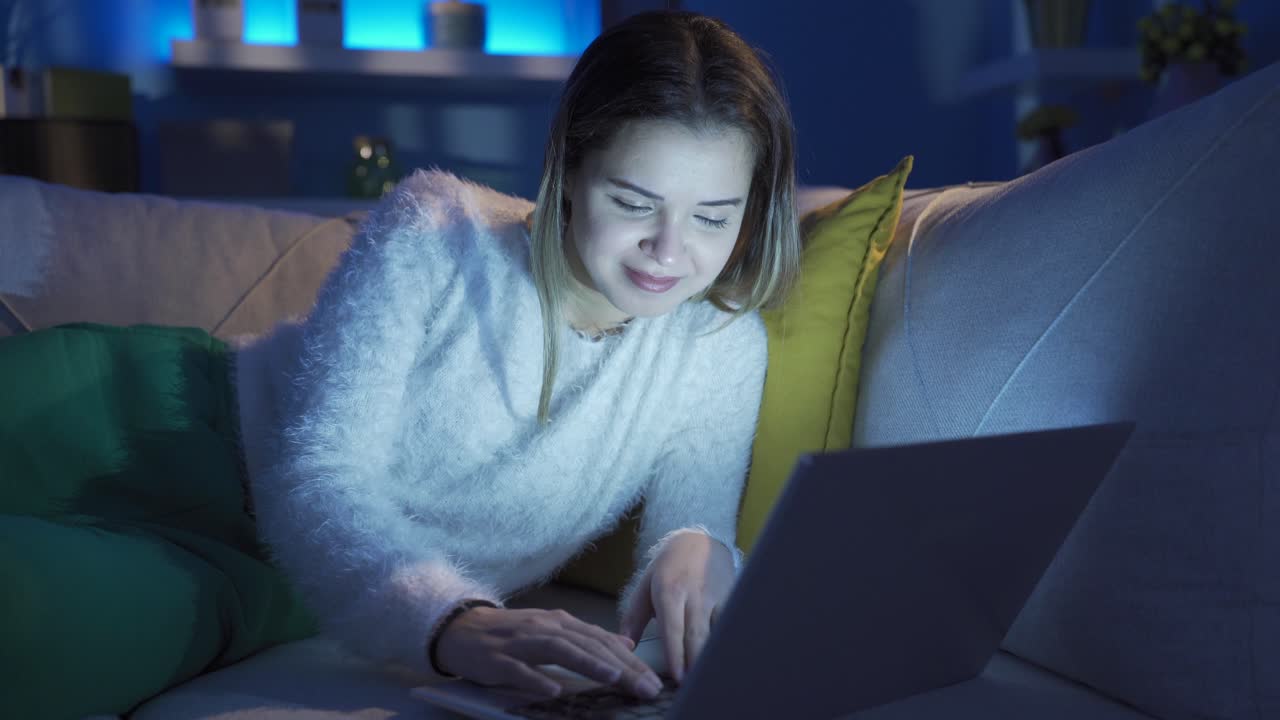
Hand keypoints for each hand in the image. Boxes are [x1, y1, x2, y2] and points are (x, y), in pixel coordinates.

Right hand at [434, 606, 664, 698]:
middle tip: (645, 687)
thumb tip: (626, 645)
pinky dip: (536, 679)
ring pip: (559, 651)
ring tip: (612, 677)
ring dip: (587, 663)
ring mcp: (520, 643)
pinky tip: (552, 690)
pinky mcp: (497, 660)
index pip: (601, 640)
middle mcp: (544, 628)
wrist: (462, 629)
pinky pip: (518, 670)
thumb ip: (587, 638)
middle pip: (587, 645)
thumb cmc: (512, 634)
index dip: (629, 661)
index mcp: (559, 622)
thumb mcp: (552, 631)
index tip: (652, 680)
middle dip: (620, 667)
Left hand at [618, 531, 734, 682]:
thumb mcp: (645, 585)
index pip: (673, 628)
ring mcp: (716, 597)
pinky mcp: (731, 598)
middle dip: (694, 663)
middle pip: (697, 636)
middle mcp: (695, 595)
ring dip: (710, 656)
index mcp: (670, 591)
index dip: (676, 654)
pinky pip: (728, 625)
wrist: (700, 539)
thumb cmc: (669, 566)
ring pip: (715, 633)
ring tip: (705, 676)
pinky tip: (721, 657)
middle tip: (691, 684)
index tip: (677, 677)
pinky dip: (724, 642)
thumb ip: (634, 616)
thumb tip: (625, 645)